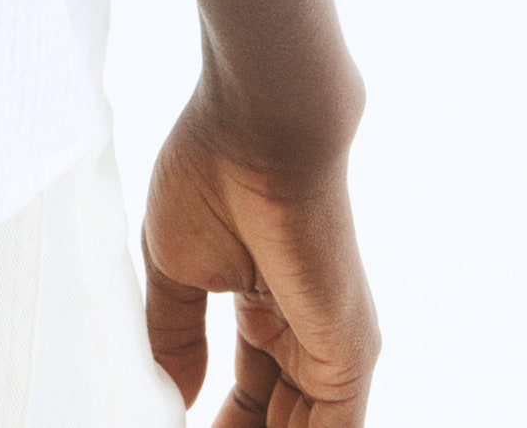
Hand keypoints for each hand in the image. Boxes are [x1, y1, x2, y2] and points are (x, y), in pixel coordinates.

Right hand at [142, 92, 380, 425]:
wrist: (256, 128)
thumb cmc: (213, 173)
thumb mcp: (178, 268)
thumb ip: (177, 335)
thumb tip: (176, 396)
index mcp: (268, 311)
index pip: (252, 394)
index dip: (219, 421)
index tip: (178, 425)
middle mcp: (306, 335)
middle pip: (279, 418)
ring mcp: (332, 348)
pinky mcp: (350, 355)